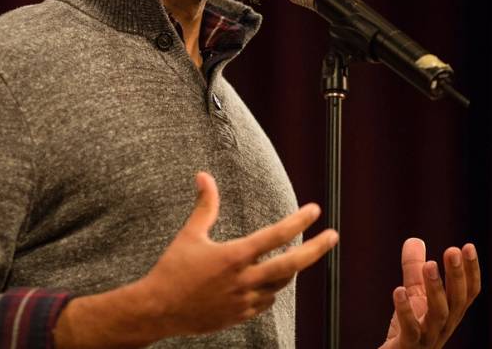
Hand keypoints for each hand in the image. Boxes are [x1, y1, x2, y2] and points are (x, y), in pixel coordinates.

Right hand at [142, 172, 337, 337]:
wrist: (158, 310)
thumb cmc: (172, 269)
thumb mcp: (190, 234)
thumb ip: (205, 205)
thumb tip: (204, 175)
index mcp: (234, 256)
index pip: (275, 236)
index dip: (298, 221)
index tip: (315, 210)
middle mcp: (244, 280)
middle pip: (291, 265)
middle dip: (316, 250)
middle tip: (333, 236)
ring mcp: (244, 301)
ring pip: (280, 285)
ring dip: (290, 270)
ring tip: (295, 256)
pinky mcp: (239, 316)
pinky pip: (265, 302)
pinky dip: (271, 289)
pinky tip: (267, 281)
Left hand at [379, 238, 480, 348]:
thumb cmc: (411, 327)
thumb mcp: (414, 293)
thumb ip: (414, 268)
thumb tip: (414, 239)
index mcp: (451, 311)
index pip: (468, 292)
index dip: (471, 271)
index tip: (468, 246)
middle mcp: (445, 324)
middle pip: (457, 300)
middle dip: (457, 275)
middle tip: (452, 250)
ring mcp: (429, 336)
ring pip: (439, 313)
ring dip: (436, 288)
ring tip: (429, 264)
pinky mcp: (409, 345)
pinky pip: (410, 329)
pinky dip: (405, 310)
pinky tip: (398, 290)